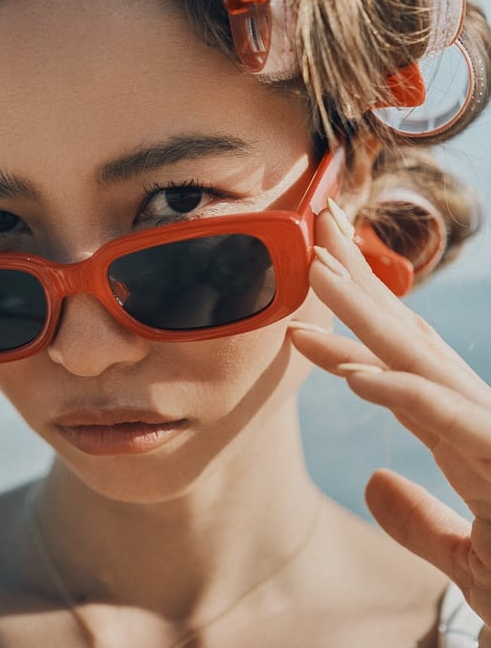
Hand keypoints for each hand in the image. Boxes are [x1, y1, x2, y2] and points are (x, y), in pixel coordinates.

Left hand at [289, 205, 490, 632]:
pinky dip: (401, 392)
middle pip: (406, 336)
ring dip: (364, 312)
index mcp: (462, 433)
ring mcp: (490, 435)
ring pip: (417, 359)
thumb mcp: (464, 557)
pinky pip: (444, 418)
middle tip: (318, 226)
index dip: (356, 316)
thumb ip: (417, 520)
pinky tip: (353, 374)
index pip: (399, 360)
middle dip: (360, 280)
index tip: (311, 282)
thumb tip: (373, 483)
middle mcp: (475, 420)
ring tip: (316, 270)